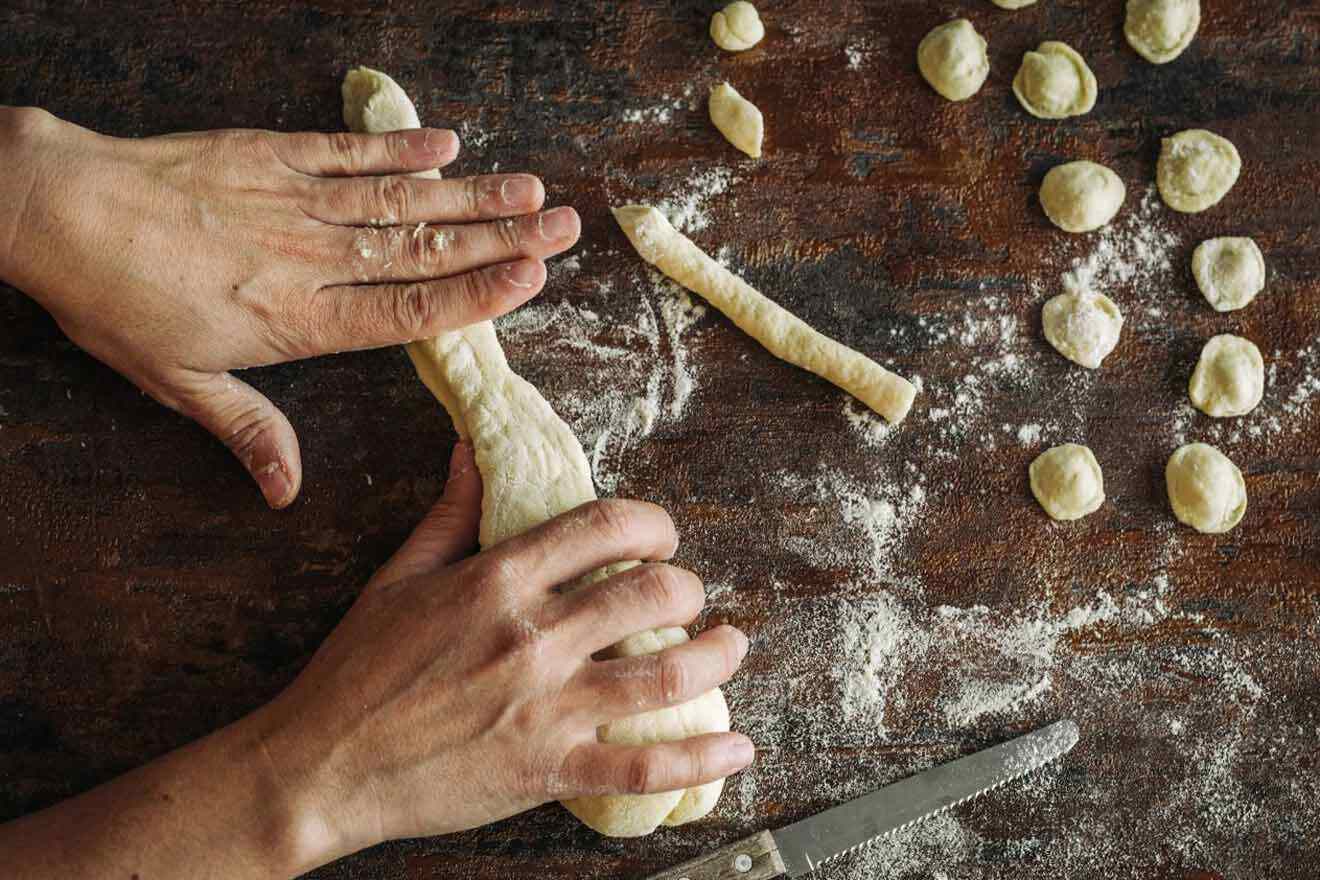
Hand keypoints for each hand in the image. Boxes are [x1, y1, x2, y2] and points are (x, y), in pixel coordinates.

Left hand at [0, 107, 579, 507]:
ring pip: (402, 199)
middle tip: (564, 226)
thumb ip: (248, 430)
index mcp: (298, 317)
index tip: (533, 280)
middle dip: (502, 239)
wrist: (56, 209)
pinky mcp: (271, 153)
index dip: (477, 294)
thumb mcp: (178, 382)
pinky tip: (445, 142)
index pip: (409, 309)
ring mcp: (296, 198)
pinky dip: (399, 146)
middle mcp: (312, 255)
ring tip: (531, 189)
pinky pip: (349, 150)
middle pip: (425, 249)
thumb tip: (287, 493)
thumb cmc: (115, 300)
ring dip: (472, 194)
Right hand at [251, 442, 752, 863]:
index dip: (651, 524)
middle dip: (687, 587)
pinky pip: (643, 767)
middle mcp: (531, 638)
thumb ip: (450, 513)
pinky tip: (737, 745)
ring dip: (716, 655)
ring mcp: (544, 707)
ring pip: (663, 673)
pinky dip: (700, 757)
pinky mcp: (548, 770)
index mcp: (497, 581)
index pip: (602, 528)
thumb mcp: (397, 576)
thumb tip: (475, 450)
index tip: (662, 535)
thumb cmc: (356, 672)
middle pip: (649, 594)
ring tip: (732, 646)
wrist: (321, 766)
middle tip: (689, 594)